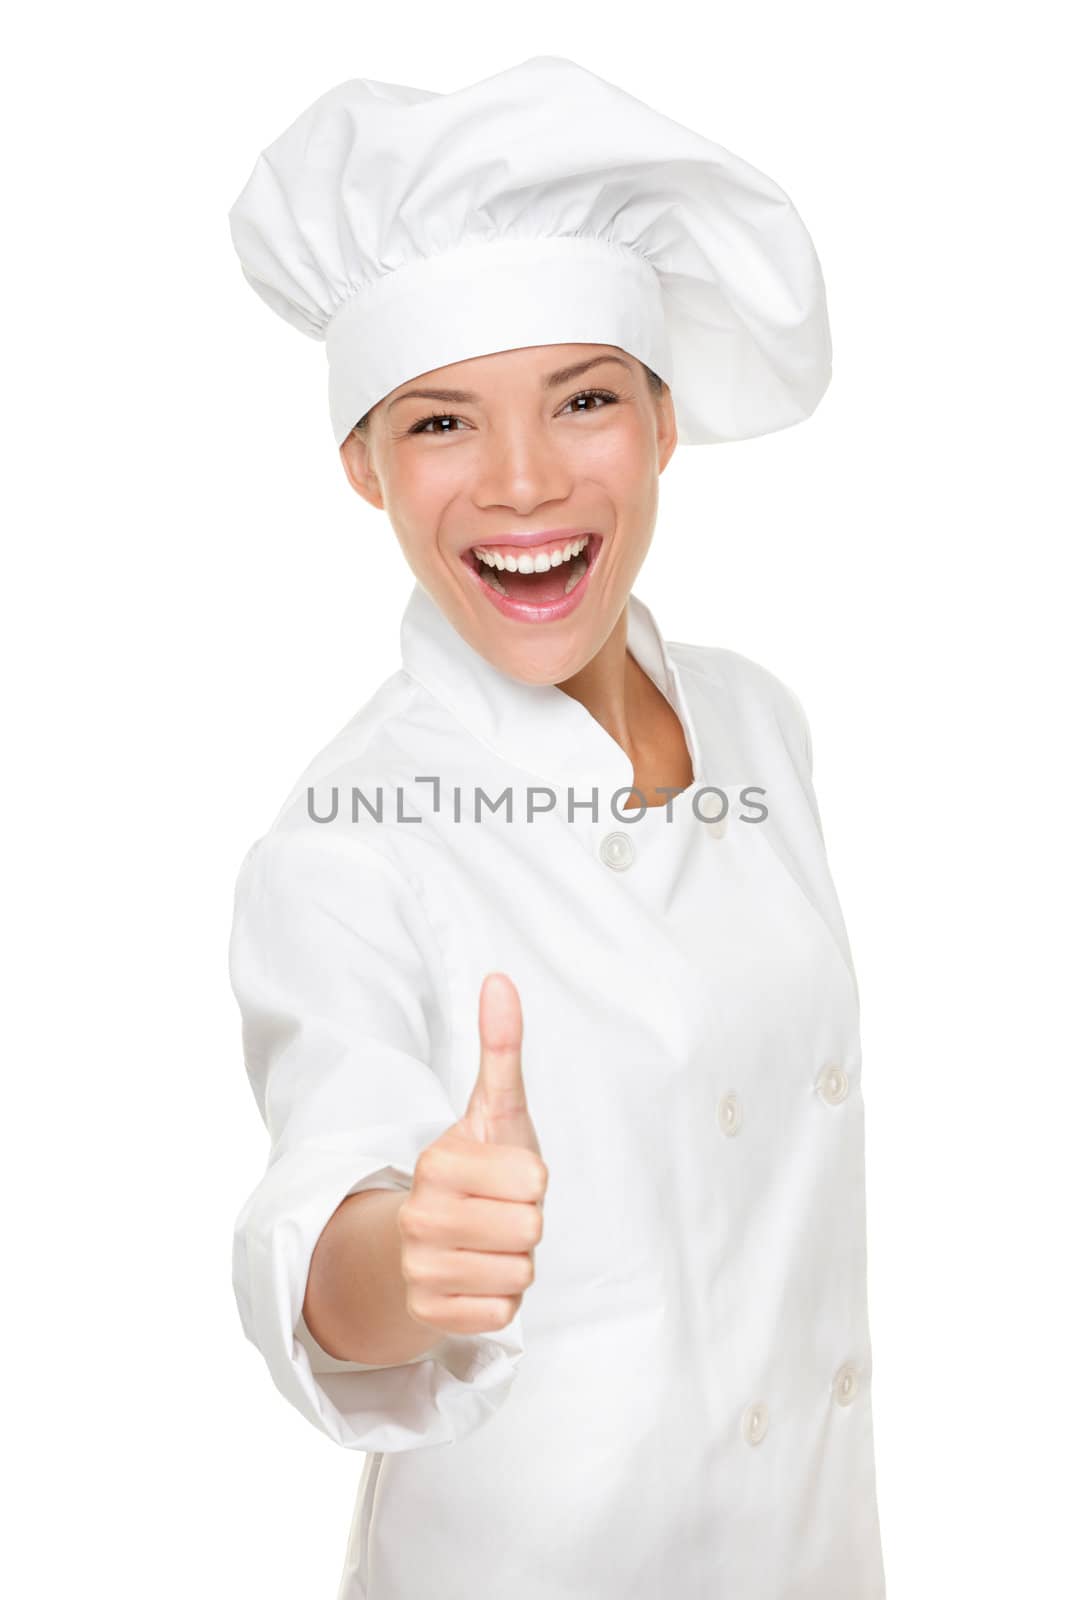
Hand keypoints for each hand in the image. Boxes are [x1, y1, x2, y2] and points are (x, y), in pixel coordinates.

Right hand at [397, 972, 547, 1337]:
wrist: (429, 1239)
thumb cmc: (478, 1169)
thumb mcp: (496, 1109)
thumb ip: (501, 1048)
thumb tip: (500, 979)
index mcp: (437, 1162)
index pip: (534, 1180)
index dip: (532, 1179)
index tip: (506, 1174)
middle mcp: (419, 1215)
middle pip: (530, 1229)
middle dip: (526, 1223)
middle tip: (498, 1213)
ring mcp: (419, 1268)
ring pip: (519, 1274)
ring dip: (515, 1261)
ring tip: (489, 1243)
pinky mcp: (429, 1314)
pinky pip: (501, 1313)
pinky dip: (500, 1300)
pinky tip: (477, 1278)